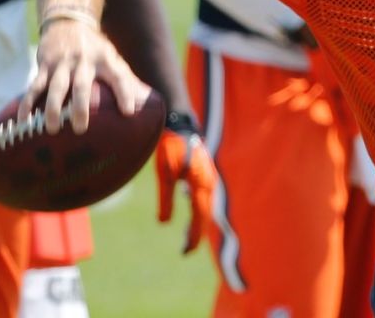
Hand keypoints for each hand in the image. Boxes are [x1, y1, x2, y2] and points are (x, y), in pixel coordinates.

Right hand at [21, 16, 143, 133]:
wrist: (68, 22)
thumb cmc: (95, 49)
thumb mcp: (113, 58)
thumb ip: (124, 79)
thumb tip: (144, 105)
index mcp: (105, 60)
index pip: (119, 76)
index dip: (125, 93)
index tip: (128, 113)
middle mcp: (84, 61)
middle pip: (82, 86)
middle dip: (81, 107)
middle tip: (80, 129)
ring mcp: (62, 63)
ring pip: (56, 87)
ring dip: (53, 108)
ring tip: (52, 129)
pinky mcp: (45, 66)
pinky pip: (35, 86)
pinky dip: (29, 103)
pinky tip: (24, 120)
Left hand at [156, 111, 216, 253]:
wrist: (180, 123)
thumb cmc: (170, 147)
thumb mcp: (164, 174)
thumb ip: (166, 199)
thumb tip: (165, 223)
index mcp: (201, 184)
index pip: (199, 217)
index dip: (193, 235)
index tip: (186, 251)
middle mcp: (210, 183)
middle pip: (205, 215)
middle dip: (196, 233)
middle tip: (185, 250)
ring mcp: (210, 178)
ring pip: (206, 206)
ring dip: (198, 222)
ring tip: (187, 236)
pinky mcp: (206, 173)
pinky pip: (205, 197)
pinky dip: (199, 210)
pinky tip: (192, 213)